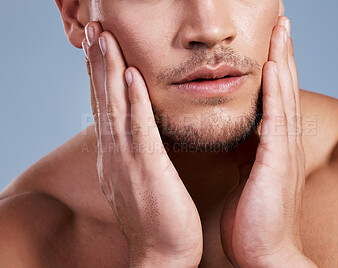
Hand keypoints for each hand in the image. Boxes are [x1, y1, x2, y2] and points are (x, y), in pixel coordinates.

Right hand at [82, 22, 201, 266]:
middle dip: (98, 63)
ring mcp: (127, 161)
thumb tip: (133, 133)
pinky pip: (139, 130)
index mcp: (115, 155)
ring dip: (110, 71)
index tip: (99, 47)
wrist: (163, 253)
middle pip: (104, 100)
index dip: (100, 76)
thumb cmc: (157, 216)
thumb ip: (134, 152)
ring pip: (115, 107)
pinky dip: (134, 101)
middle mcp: (114, 154)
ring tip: (104, 39)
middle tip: (94, 30)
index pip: (105, 107)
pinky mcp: (147, 170)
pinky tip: (132, 76)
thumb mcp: (138, 178)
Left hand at [221, 17, 316, 266]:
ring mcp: (283, 153)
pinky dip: (276, 92)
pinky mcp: (276, 165)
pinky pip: (276, 121)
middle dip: (283, 54)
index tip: (270, 42)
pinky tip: (274, 67)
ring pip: (285, 98)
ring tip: (281, 30)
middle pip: (284, 90)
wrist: (262, 253)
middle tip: (281, 23)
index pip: (275, 99)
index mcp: (273, 147)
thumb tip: (240, 137)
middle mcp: (283, 144)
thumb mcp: (247, 177)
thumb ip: (247, 154)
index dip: (275, 69)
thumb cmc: (251, 218)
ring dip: (284, 62)